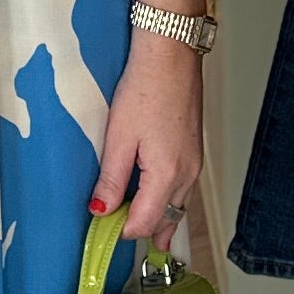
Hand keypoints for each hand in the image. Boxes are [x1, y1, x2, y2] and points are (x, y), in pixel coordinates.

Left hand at [92, 30, 202, 243]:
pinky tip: (160, 204)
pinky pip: (183, 189)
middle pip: (165, 219)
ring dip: (160, 221)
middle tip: (119, 238)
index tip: (100, 233)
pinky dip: (170, 203)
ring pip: (178, 206)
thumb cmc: (147, 87)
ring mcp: (194, 162)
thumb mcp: (119, 137)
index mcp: (167, 175)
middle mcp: (187, 174)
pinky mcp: (194, 150)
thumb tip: (101, 211)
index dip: (121, 231)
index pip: (144, 222)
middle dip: (143, 232)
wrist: (171, 53)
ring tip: (148, 239)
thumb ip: (112, 180)